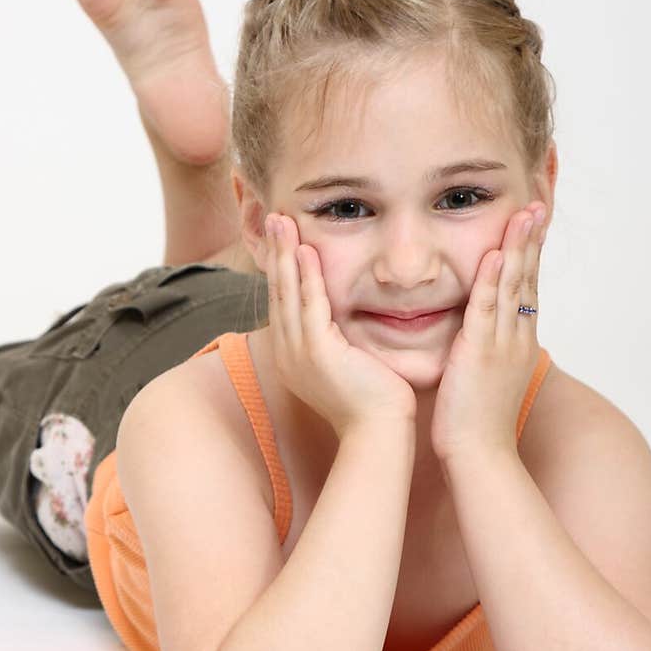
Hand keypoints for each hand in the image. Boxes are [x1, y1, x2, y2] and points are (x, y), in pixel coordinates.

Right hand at [265, 212, 418, 437]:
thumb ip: (344, 341)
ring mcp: (298, 353)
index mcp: (293, 356)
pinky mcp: (317, 352)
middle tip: (273, 217)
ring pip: (288, 293)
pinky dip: (306, 276)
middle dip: (275, 252)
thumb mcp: (351, 366)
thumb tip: (350, 324)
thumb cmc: (373, 405)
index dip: (282, 268)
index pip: (284, 303)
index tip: (284, 238)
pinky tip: (305, 250)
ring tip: (281, 221)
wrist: (378, 434)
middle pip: (278, 292)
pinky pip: (310, 305)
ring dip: (284, 253)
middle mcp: (288, 353)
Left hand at [430, 202, 547, 466]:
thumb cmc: (475, 427)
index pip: (527, 291)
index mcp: (518, 345)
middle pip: (528, 280)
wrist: (480, 457)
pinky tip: (494, 253)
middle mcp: (517, 339)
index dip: (529, 257)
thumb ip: (481, 354)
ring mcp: (503, 345)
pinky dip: (493, 280)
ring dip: (519, 248)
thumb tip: (473, 341)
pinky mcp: (481, 353)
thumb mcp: (483, 381)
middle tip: (537, 206)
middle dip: (532, 241)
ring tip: (525, 213)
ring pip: (514, 288)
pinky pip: (488, 309)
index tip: (532, 227)